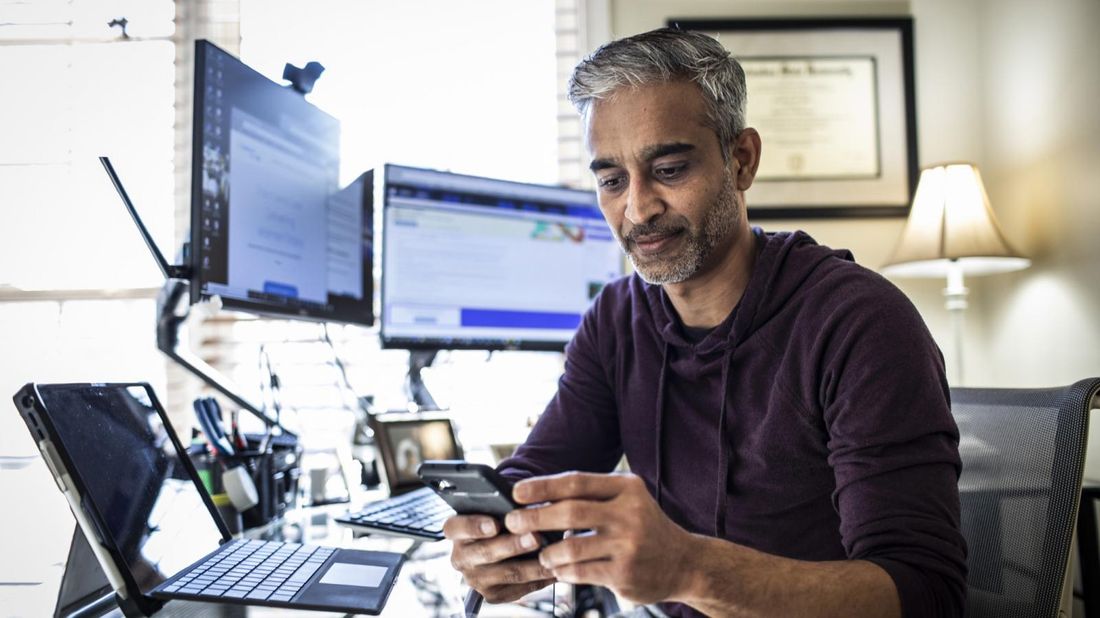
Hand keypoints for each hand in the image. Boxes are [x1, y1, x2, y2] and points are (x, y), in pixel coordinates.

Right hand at [441, 514, 555, 603]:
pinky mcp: (493, 595)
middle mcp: (461, 557)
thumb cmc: (500, 517)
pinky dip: (540, 578)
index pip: (456, 527)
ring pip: (507, 573)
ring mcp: (476, 579)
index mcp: (456, 531)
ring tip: (552, 554)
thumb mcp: (495, 506)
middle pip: (485, 552)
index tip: (494, 524)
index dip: (474, 526)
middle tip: (535, 537)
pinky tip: (555, 568)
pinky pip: (520, 588)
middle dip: (513, 545)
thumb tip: (525, 502)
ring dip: (532, 565)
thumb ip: (504, 504)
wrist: (501, 544)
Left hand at [505, 472, 694, 604]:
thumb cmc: (644, 526)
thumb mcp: (627, 499)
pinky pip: (580, 572)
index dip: (542, 487)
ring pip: (571, 547)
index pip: (577, 482)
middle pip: (570, 513)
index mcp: (627, 488)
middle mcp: (630, 513)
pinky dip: (563, 571)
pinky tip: (559, 569)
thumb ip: (591, 496)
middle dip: (534, 517)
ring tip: (542, 554)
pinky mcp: (624, 574)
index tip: (516, 492)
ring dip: (547, 552)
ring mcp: (628, 545)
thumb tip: (538, 497)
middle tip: (513, 522)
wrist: (684, 562)